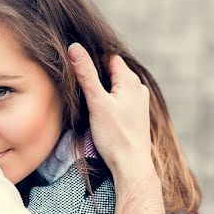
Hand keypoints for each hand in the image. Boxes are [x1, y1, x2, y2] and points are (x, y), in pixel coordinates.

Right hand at [69, 43, 153, 179]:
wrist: (131, 166)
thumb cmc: (115, 136)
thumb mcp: (97, 103)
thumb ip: (86, 74)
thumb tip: (74, 47)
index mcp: (130, 80)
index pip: (109, 57)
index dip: (92, 59)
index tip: (77, 68)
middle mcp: (138, 88)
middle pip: (113, 71)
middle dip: (96, 74)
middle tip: (78, 84)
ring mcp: (139, 102)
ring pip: (116, 86)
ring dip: (103, 88)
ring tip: (88, 99)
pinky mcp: (136, 115)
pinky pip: (120, 99)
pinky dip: (109, 100)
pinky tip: (100, 111)